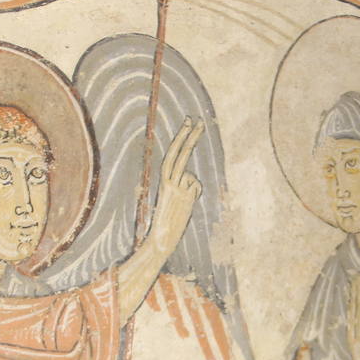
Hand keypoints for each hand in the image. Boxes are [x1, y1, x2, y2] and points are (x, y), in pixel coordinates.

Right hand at [149, 118, 204, 250]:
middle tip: (198, 121)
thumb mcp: (171, 197)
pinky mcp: (185, 198)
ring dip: (190, 187)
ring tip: (181, 202)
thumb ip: (180, 184)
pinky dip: (195, 194)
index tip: (187, 123)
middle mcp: (169, 182)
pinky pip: (196, 188)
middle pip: (181, 154)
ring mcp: (178, 190)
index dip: (180, 138)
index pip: (171, 154)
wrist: (161, 238)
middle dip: (189, 137)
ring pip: (191, 177)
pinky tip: (186, 205)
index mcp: (162, 180)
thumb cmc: (166, 219)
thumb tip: (190, 178)